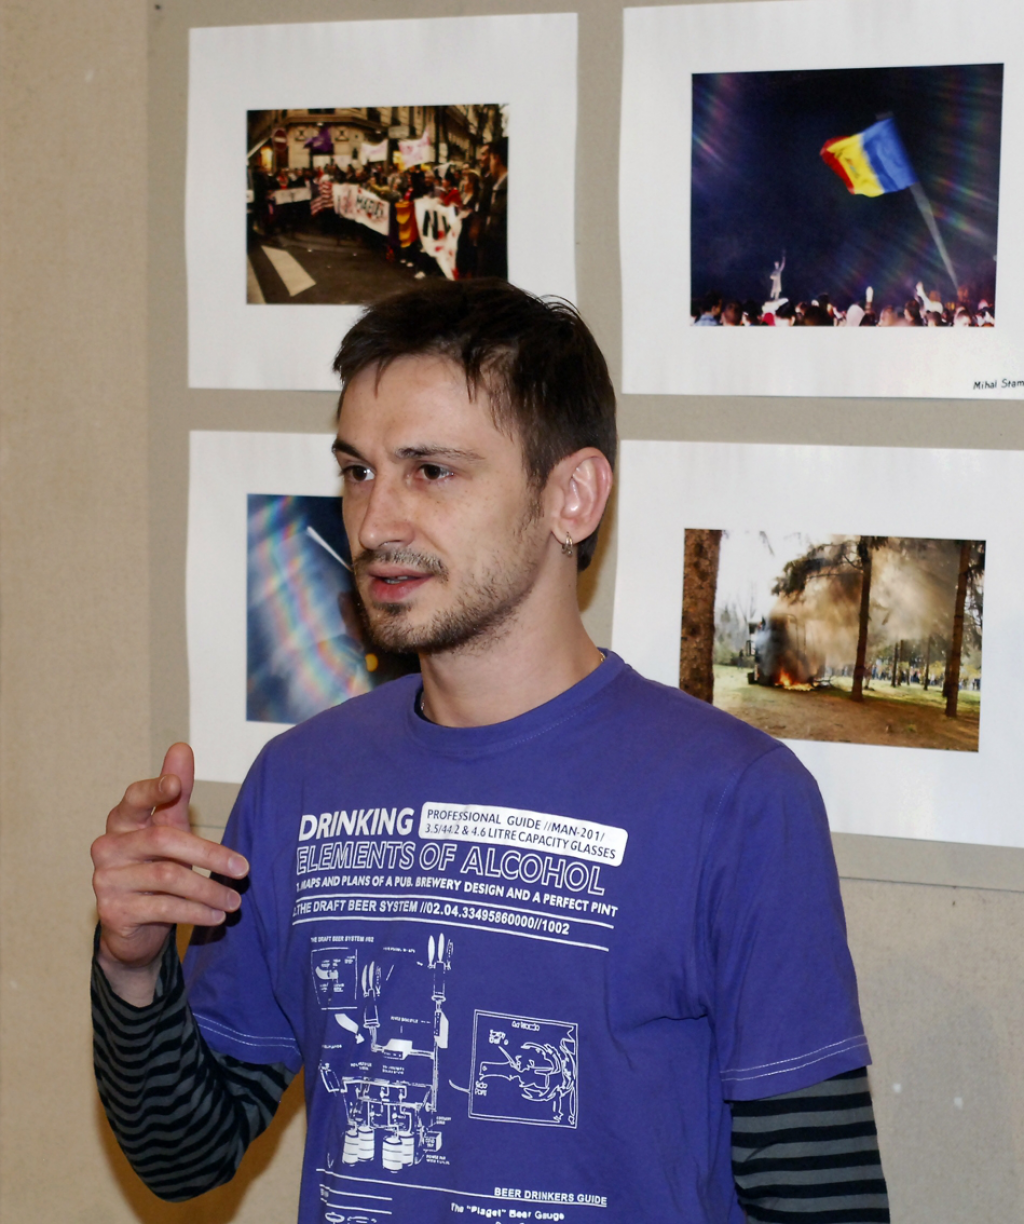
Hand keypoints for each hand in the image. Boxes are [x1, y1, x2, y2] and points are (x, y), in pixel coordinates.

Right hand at [91, 743, 248, 1003]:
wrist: (133, 924)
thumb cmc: (156, 864)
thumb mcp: (169, 827)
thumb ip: (176, 793)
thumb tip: (181, 746)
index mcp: (122, 821)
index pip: (134, 798)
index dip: (154, 790)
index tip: (175, 784)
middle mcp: (107, 847)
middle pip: (163, 840)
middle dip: (209, 854)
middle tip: (244, 868)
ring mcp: (106, 880)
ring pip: (168, 877)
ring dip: (209, 889)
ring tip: (236, 899)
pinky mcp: (113, 911)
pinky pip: (163, 907)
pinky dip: (196, 911)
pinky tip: (217, 914)